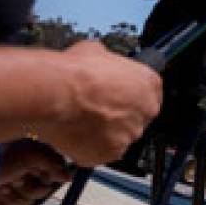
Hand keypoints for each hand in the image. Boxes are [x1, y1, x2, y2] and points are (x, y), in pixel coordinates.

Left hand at [0, 138, 71, 204]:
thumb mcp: (30, 154)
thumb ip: (53, 163)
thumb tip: (69, 175)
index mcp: (36, 162)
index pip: (51, 182)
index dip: (42, 183)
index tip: (34, 176)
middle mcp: (26, 174)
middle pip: (37, 196)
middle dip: (23, 190)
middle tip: (12, 180)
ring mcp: (12, 187)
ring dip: (8, 196)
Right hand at [35, 41, 162, 166]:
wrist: (56, 94)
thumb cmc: (75, 72)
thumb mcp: (97, 51)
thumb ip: (107, 61)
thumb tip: (99, 59)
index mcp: (149, 83)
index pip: (148, 95)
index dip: (129, 98)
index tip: (116, 99)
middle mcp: (146, 110)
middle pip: (135, 118)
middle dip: (117, 117)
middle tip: (95, 111)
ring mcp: (129, 134)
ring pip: (119, 137)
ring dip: (103, 133)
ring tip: (81, 122)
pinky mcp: (111, 153)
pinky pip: (101, 153)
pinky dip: (88, 148)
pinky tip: (75, 134)